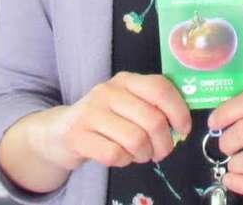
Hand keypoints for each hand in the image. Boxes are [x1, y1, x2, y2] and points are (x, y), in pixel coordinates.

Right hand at [38, 72, 191, 171]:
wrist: (58, 132)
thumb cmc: (103, 119)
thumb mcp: (126, 104)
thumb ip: (152, 106)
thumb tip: (182, 123)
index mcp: (125, 80)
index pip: (160, 88)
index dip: (179, 111)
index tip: (184, 129)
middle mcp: (107, 92)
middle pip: (152, 119)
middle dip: (164, 143)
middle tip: (161, 152)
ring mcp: (90, 113)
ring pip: (136, 139)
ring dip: (144, 154)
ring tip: (140, 155)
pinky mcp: (78, 136)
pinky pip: (115, 154)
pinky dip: (124, 161)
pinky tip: (121, 157)